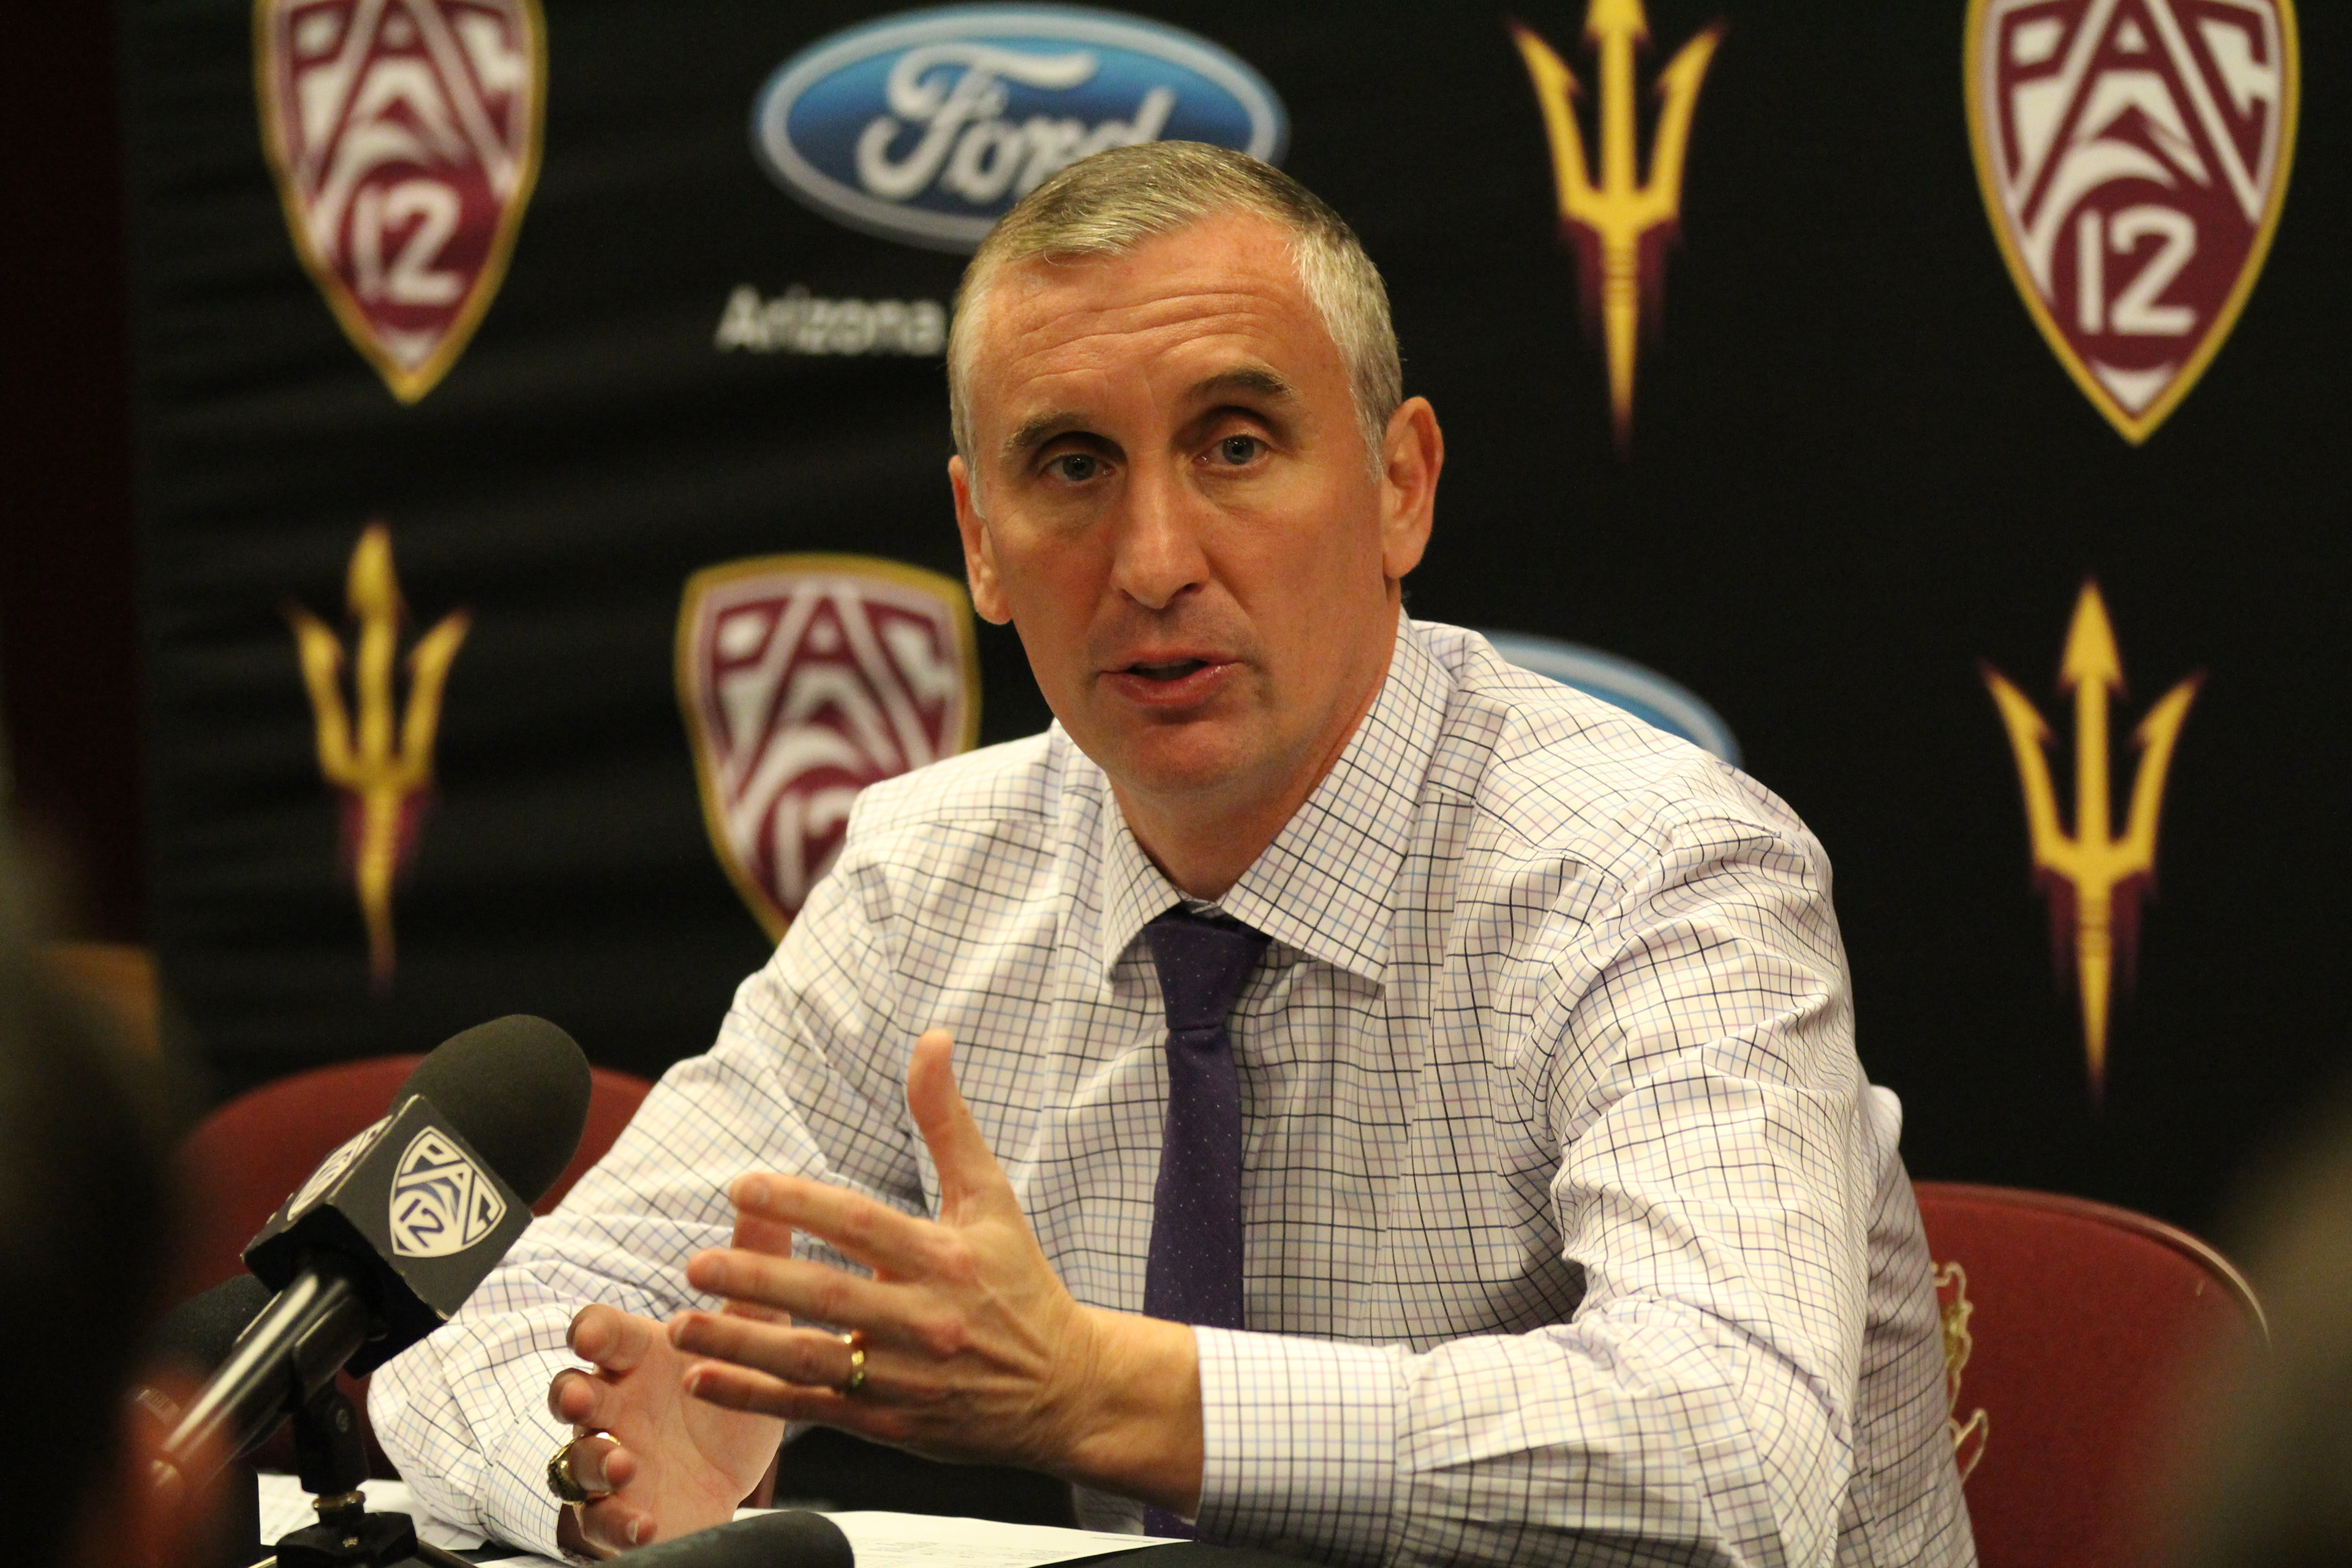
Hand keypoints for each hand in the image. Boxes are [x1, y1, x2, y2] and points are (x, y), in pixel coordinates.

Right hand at [546, 1220, 788, 1554]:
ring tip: (622, 1460)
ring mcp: (607, 1462)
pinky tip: (641, 1518)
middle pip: (568, 1393)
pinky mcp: (615, 1515)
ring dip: (590, 1460)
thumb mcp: (751, 1332)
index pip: (598, 1333)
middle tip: (582, 1399)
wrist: (725, 1479)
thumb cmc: (723, 1397)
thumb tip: (769, 1195)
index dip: (591, 1333)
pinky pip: (596, 1521)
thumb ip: (753, 1268)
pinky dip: (615, 1521)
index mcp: (638, 1357)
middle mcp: (612, 1407)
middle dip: (568, 1396)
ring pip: (573, 1460)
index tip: (594, 1335)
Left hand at [668, 1029, 1204, 1510]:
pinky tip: (703, 1380)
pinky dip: (754, 1397)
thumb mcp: (992, 1197)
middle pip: (828, 1297)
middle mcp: (924, 1319)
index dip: (800, 1204)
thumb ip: (948, 1121)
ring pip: (811, 1359)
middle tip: (695, 1264)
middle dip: (757, 1281)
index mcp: (944, 1258)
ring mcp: (904, 1377)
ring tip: (682, 1324)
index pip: (861, 1223)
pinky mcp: (890, 1422)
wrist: (1064, 1388)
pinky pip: (812, 1408)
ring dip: (742, 1343)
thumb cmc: (1020, 1283)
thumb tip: (930, 1038)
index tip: (742, 1187)